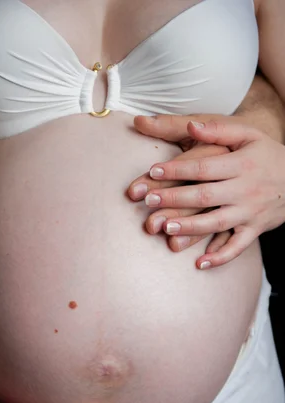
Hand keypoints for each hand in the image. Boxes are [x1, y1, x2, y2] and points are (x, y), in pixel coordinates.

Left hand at [133, 115, 284, 267]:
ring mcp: (250, 212)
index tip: (153, 172)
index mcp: (241, 164)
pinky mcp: (254, 230)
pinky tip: (200, 264)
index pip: (204, 167)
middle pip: (205, 196)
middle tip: (149, 201)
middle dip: (176, 199)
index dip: (177, 169)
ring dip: (191, 228)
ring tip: (166, 229)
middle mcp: (245, 189)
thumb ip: (218, 130)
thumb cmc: (266, 155)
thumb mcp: (248, 135)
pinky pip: (237, 247)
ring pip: (217, 223)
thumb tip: (189, 126)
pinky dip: (220, 257)